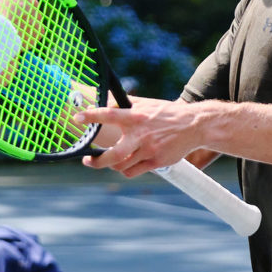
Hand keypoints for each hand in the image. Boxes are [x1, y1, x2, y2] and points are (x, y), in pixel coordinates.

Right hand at [0, 0, 43, 49]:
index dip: (4, 5)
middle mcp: (32, 2)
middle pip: (22, 9)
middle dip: (14, 15)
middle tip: (2, 24)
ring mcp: (37, 17)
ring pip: (28, 21)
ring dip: (21, 26)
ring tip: (8, 33)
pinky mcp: (39, 31)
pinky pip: (33, 34)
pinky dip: (25, 37)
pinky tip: (15, 40)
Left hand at [78, 96, 198, 178]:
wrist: (194, 126)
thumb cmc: (167, 114)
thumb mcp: (147, 104)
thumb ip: (125, 104)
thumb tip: (103, 100)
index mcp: (136, 116)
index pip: (110, 114)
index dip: (92, 116)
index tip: (78, 118)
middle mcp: (141, 135)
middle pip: (113, 155)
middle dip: (96, 162)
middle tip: (87, 161)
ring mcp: (149, 150)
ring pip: (121, 165)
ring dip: (112, 164)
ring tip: (110, 160)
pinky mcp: (156, 162)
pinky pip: (133, 171)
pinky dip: (126, 170)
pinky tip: (126, 164)